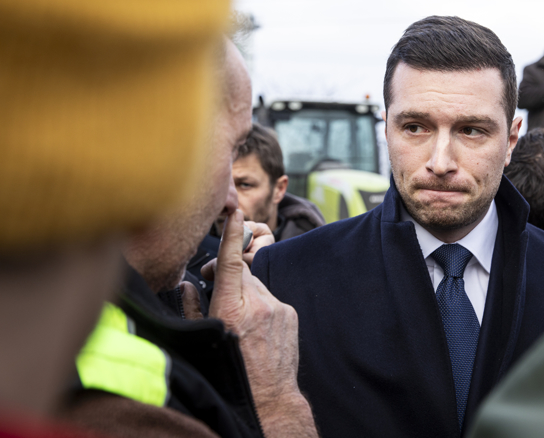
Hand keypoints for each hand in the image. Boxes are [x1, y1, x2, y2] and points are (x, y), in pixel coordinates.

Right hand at [205, 210, 316, 436]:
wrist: (268, 396)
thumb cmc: (230, 369)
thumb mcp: (201, 337)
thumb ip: (191, 306)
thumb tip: (185, 284)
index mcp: (231, 308)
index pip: (231, 262)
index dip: (233, 235)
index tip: (235, 213)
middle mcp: (257, 304)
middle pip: (242, 272)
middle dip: (229, 274)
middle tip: (214, 285)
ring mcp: (277, 308)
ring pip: (257, 285)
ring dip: (246, 293)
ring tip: (239, 318)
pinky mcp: (290, 313)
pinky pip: (271, 299)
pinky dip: (261, 305)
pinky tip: (256, 327)